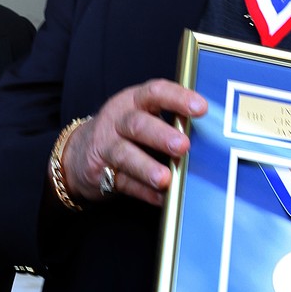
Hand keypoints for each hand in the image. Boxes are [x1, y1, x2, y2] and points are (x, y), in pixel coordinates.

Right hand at [60, 79, 207, 206]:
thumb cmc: (124, 131)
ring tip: (165, 179)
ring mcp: (106, 146)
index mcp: (134, 101)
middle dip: (161, 135)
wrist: (78, 153)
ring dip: (146, 167)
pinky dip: (144, 192)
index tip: (200, 107)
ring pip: (125, 155)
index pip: (155, 93)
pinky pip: (124, 183)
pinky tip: (162, 199)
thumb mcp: (143, 115)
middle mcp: (118, 120)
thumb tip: (212, 135)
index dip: (177, 98)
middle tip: (183, 146)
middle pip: (138, 124)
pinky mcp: (100, 172)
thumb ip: (171, 120)